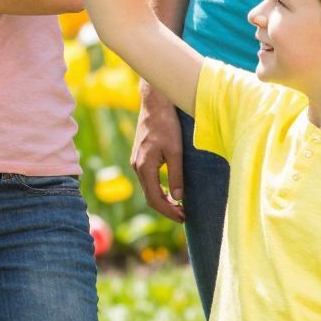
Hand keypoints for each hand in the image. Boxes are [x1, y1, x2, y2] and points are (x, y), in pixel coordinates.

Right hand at [131, 87, 186, 220]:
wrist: (154, 103)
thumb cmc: (166, 124)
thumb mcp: (175, 151)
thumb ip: (176, 175)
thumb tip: (178, 198)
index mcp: (144, 167)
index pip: (155, 199)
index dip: (169, 211)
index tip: (184, 217)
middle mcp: (137, 167)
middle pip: (150, 197)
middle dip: (166, 209)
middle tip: (184, 216)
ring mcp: (137, 162)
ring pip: (148, 190)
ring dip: (163, 200)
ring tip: (179, 207)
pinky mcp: (140, 157)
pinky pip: (148, 181)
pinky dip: (159, 190)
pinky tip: (171, 192)